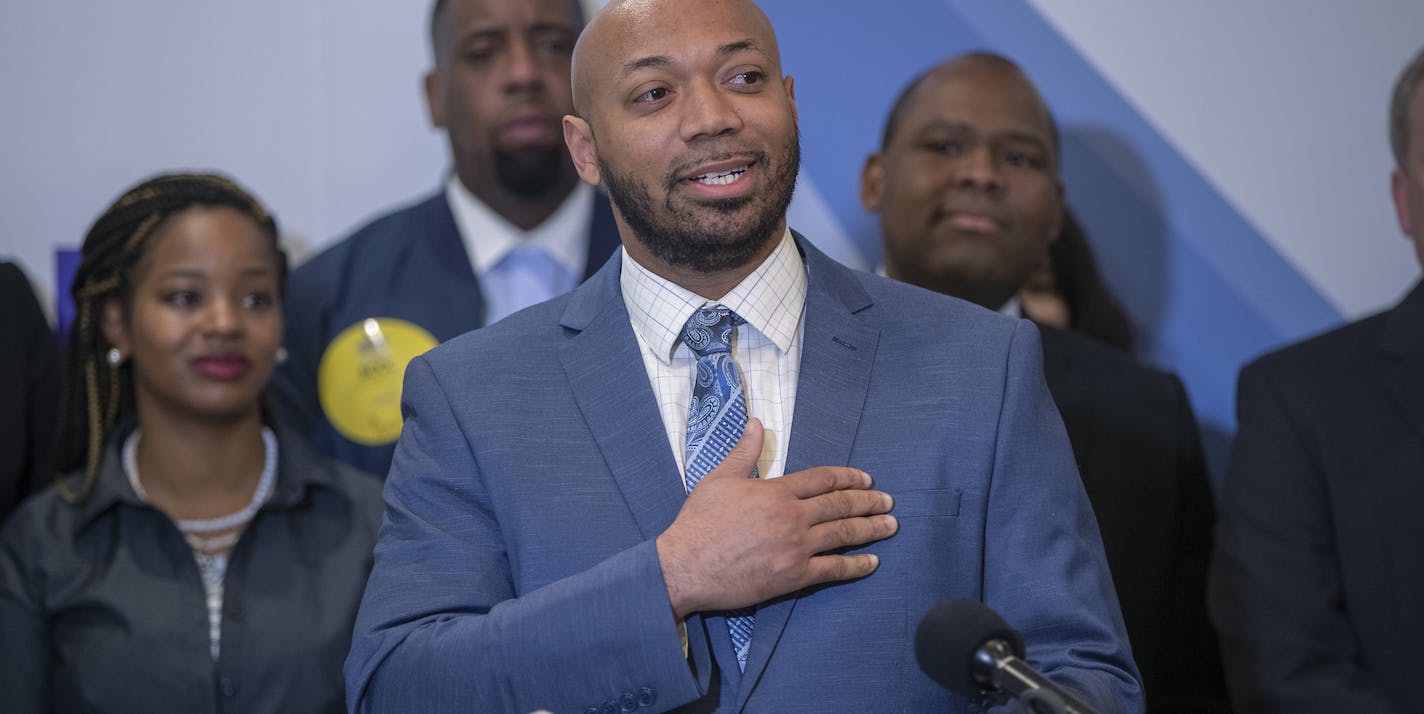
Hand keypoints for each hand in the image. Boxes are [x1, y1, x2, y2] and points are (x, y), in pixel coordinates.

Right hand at [656, 418, 896, 618]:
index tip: (867, 479)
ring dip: (870, 529)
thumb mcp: (719, 478)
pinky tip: (872, 563)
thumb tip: (758, 423)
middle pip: (840, 505)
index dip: (848, 477)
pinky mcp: (793, 576)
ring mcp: (796, 547)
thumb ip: (744, 452)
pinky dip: (856, 566)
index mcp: (777, 491)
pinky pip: (833, 569)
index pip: (823, 479)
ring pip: (843, 535)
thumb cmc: (699, 521)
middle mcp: (792, 517)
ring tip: (890, 525)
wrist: (685, 566)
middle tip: (888, 501)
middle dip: (868, 501)